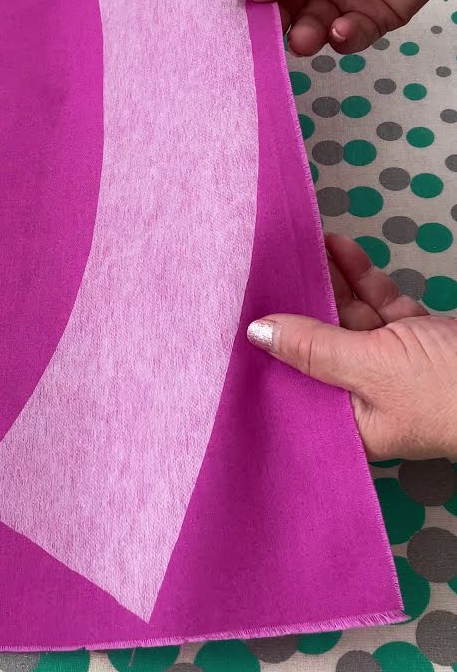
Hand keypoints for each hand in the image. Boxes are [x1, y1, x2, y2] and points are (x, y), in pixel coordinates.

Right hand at [245, 0, 456, 55]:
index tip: (234, 13)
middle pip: (280, 11)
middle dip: (273, 26)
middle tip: (269, 34)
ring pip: (309, 30)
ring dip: (304, 37)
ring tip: (307, 36)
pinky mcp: (371, 16)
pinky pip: (347, 38)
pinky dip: (341, 39)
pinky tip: (342, 27)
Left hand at [247, 234, 456, 460]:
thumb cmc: (443, 388)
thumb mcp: (371, 368)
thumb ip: (313, 348)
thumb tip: (256, 332)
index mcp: (350, 424)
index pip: (295, 388)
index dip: (269, 355)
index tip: (235, 321)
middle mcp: (365, 395)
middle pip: (318, 347)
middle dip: (294, 309)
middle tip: (261, 273)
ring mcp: (392, 362)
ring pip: (347, 318)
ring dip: (325, 283)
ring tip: (292, 250)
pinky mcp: (414, 334)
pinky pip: (378, 302)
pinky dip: (359, 276)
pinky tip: (334, 247)